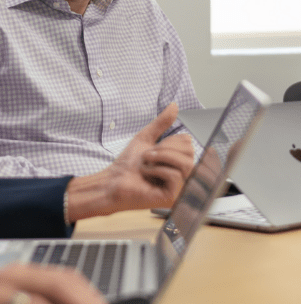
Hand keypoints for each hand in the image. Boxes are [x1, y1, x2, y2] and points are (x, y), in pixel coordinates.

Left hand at [67, 103, 194, 220]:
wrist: (112, 180)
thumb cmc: (128, 164)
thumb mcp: (146, 138)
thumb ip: (161, 123)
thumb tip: (174, 105)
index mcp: (179, 163)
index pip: (189, 143)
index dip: (169, 141)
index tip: (153, 148)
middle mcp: (183, 176)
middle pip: (190, 152)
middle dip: (164, 148)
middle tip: (147, 156)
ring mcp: (180, 188)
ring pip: (186, 163)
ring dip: (160, 157)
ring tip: (146, 162)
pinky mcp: (173, 197)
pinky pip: (175, 175)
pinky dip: (156, 170)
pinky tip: (146, 175)